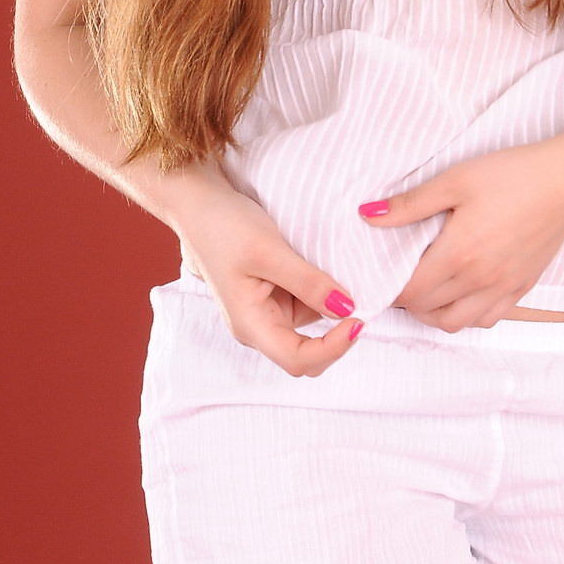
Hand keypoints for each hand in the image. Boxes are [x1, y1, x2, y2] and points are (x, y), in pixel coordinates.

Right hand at [176, 180, 363, 375]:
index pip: (299, 359)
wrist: (200, 203)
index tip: (359, 319)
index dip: (333, 347)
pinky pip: (307, 302)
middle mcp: (259, 325)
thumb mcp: (269, 251)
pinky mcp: (274, 292)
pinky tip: (335, 268)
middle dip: (337, 335)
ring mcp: (267, 309)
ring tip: (352, 279)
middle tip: (364, 303)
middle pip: (307, 352)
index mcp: (251, 325)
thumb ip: (308, 282)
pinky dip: (325, 291)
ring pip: (312, 325)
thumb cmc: (225, 227)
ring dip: (334, 310)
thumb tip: (346, 309)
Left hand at [361, 134, 563, 330]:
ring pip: (457, 323)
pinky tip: (463, 291)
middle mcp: (480, 281)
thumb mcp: (455, 179)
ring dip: (435, 313)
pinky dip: (468, 314)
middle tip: (400, 276)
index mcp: (458, 255)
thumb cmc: (511, 174)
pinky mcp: (523, 286)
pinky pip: (488, 319)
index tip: (381, 274)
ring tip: (428, 287)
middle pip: (428, 311)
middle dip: (407, 300)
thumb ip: (410, 204)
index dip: (389, 289)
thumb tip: (368, 215)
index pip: (410, 293)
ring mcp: (504, 288)